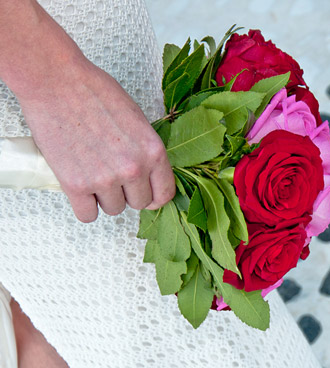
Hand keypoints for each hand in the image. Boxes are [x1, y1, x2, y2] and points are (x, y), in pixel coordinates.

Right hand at [20, 61, 174, 222]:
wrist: (56, 82)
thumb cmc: (93, 92)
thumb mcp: (137, 119)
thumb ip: (144, 150)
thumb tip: (148, 174)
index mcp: (153, 151)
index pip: (164, 193)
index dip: (154, 196)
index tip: (147, 195)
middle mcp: (133, 168)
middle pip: (139, 203)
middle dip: (127, 193)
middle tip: (112, 175)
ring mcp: (105, 178)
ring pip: (114, 209)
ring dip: (104, 197)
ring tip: (93, 174)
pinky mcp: (76, 184)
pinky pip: (87, 215)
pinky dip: (84, 206)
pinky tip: (81, 191)